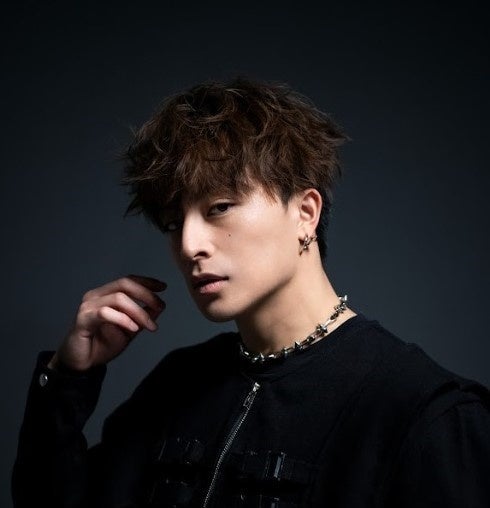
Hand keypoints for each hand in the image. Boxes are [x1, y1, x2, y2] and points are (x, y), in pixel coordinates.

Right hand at [48, 275, 166, 371]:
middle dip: (146, 294)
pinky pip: (105, 313)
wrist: (81, 364)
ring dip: (139, 311)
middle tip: (160, 306)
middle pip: (124, 284)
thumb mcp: (130, 330)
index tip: (163, 287)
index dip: (146, 282)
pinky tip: (134, 328)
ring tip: (150, 325)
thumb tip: (159, 306)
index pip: (128, 281)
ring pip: (118, 298)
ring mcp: (88, 306)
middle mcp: (96, 296)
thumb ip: (142, 317)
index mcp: (106, 294)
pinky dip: (123, 319)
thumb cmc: (102, 344)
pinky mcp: (83, 319)